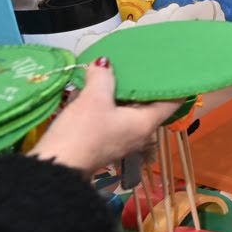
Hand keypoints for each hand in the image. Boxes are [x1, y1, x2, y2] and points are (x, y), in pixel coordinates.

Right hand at [30, 60, 178, 174]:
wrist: (56, 169)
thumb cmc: (82, 133)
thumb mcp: (93, 100)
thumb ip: (102, 78)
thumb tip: (104, 62)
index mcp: (146, 123)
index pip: (172, 102)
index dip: (175, 84)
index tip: (173, 67)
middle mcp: (140, 133)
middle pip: (150, 104)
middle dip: (146, 84)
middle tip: (144, 62)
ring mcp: (123, 139)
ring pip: (131, 110)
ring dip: (126, 93)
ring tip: (123, 70)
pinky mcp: (105, 141)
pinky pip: (116, 117)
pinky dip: (112, 102)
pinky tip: (101, 89)